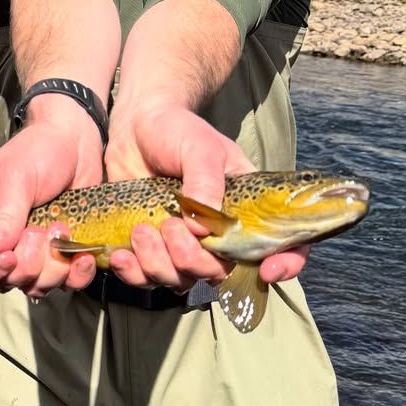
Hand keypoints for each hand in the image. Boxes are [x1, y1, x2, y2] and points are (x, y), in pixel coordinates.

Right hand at [0, 100, 104, 298]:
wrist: (77, 143)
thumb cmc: (38, 151)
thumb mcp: (17, 178)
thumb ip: (4, 215)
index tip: (9, 257)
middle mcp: (0, 240)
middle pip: (3, 279)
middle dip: (26, 265)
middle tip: (40, 231)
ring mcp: (31, 250)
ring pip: (34, 285)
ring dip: (52, 268)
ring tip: (61, 229)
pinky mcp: (59, 255)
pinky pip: (64, 283)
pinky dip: (75, 275)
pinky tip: (82, 255)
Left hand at [104, 104, 308, 288]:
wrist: (135, 126)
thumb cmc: (177, 131)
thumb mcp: (201, 149)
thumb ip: (206, 184)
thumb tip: (201, 231)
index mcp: (245, 209)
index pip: (281, 245)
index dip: (285, 264)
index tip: (268, 272)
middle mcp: (218, 234)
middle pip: (219, 272)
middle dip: (194, 260)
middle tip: (169, 226)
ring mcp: (183, 243)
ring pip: (181, 280)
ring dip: (159, 264)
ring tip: (141, 231)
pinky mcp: (150, 247)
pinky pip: (145, 278)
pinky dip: (133, 273)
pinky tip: (120, 255)